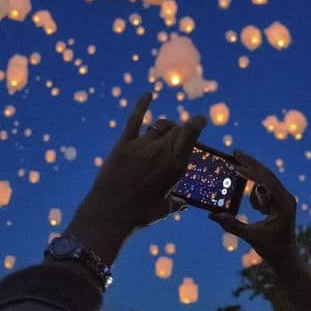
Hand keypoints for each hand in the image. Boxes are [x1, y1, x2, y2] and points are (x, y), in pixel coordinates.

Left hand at [67, 92, 206, 249]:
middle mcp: (161, 151)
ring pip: (158, 126)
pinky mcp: (123, 144)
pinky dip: (142, 105)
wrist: (109, 214)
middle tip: (180, 135)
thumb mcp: (163, 209)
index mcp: (175, 166)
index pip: (190, 134)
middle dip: (180, 130)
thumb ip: (176, 203)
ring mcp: (142, 146)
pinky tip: (148, 95)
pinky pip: (135, 120)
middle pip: (175, 129)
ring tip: (167, 129)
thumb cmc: (139, 214)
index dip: (197, 123)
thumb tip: (183, 203)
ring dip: (165, 126)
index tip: (200, 120)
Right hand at [208, 150, 297, 265]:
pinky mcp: (281, 201)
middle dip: (251, 164)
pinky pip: (266, 190)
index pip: (267, 182)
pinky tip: (259, 211)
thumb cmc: (271, 249)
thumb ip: (232, 225)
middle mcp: (287, 198)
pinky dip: (257, 196)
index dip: (251, 172)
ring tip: (257, 209)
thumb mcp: (250, 237)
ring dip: (256, 191)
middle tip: (235, 152)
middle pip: (268, 174)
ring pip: (266, 182)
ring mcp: (285, 198)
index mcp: (283, 205)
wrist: (286, 258)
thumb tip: (212, 215)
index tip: (236, 165)